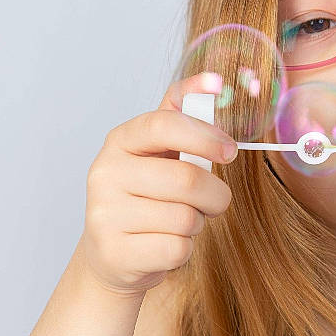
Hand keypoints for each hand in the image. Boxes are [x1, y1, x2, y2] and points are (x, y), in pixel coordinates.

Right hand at [82, 71, 235, 297]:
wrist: (114, 254)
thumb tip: (214, 81)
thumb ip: (184, 115)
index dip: (205, 136)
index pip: (164, 125)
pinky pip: (177, 248)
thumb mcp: (160, 152)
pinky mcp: (116, 253)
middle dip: (215, 195)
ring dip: (196, 223)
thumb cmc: (148, 196)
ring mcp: (105, 214)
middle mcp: (105, 174)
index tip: (230, 150)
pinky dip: (184, 249)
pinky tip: (164, 244)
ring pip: (186, 218)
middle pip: (187, 180)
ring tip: (178, 223)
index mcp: (120, 141)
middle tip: (212, 201)